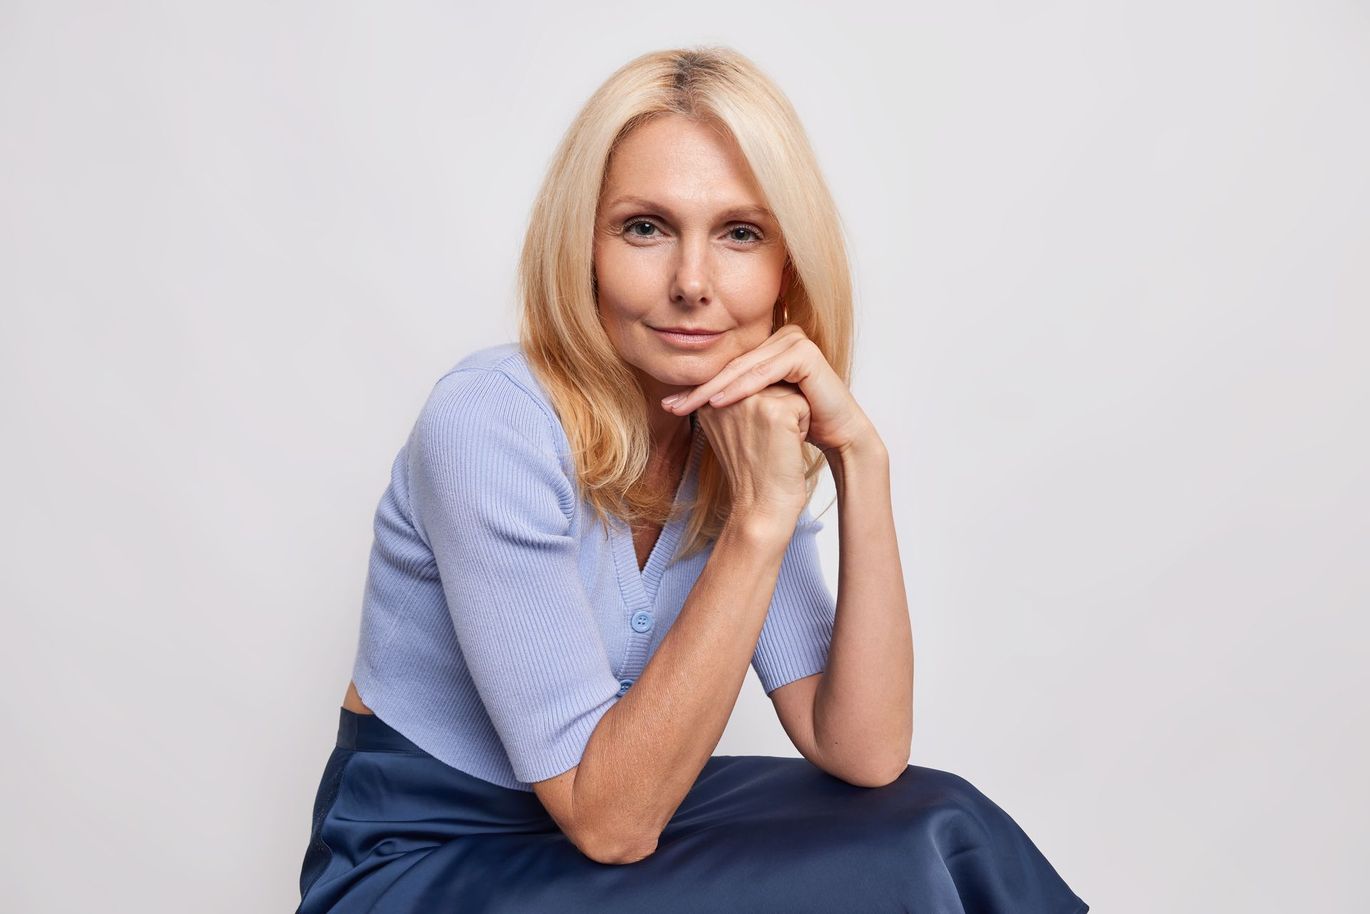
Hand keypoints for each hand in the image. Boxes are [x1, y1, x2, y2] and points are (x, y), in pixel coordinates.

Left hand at [661, 324, 872, 457]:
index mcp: (768, 344)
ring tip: (690, 406)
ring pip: (745, 368)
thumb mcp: (757, 409)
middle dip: (699, 388)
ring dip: (715, 388)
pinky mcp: (805, 352)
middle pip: (732, 365)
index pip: (726, 365)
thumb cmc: (798, 425)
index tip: (669, 406)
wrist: (838, 435)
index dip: (697, 386)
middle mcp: (782, 335)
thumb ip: (729, 397)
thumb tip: (678, 400)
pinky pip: (765, 372)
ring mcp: (795, 340)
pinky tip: (719, 402)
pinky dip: (741, 388)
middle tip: (671, 407)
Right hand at [692, 382, 811, 524]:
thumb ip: (732, 399)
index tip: (751, 441)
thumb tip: (750, 373)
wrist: (761, 508)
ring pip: (787, 390)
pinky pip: (803, 404)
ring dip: (789, 417)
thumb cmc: (752, 472)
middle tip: (763, 444)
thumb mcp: (730, 431)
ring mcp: (749, 401)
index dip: (760, 411)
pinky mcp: (775, 411)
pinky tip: (785, 448)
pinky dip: (802, 427)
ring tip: (773, 445)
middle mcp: (724, 395)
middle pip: (768, 381)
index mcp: (708, 399)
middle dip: (775, 410)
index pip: (749, 382)